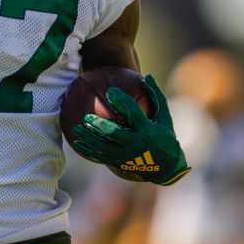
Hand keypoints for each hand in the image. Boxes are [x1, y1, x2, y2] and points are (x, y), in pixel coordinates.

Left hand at [69, 75, 191, 185]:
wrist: (167, 168)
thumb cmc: (165, 137)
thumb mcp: (164, 117)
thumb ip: (156, 97)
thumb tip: (148, 76)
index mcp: (148, 131)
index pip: (133, 114)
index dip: (122, 102)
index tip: (111, 92)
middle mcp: (136, 144)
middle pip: (114, 133)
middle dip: (100, 125)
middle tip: (87, 116)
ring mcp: (127, 155)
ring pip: (104, 147)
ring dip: (89, 138)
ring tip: (77, 128)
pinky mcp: (121, 163)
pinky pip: (101, 157)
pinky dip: (89, 151)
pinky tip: (77, 143)